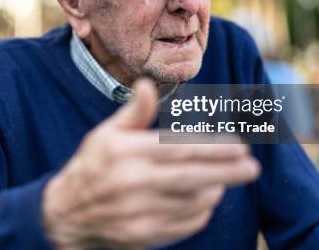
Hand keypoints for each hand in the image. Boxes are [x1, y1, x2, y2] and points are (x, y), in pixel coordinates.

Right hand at [42, 78, 260, 248]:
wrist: (65, 213)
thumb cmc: (92, 166)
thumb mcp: (106, 134)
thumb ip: (134, 112)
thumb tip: (148, 85)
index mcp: (125, 152)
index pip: (178, 149)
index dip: (213, 147)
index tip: (240, 145)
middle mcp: (132, 182)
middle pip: (191, 177)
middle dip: (227, 172)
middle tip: (252, 167)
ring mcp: (137, 212)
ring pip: (190, 202)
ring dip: (214, 190)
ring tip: (225, 179)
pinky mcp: (142, 236)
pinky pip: (182, 225)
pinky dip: (199, 213)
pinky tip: (204, 200)